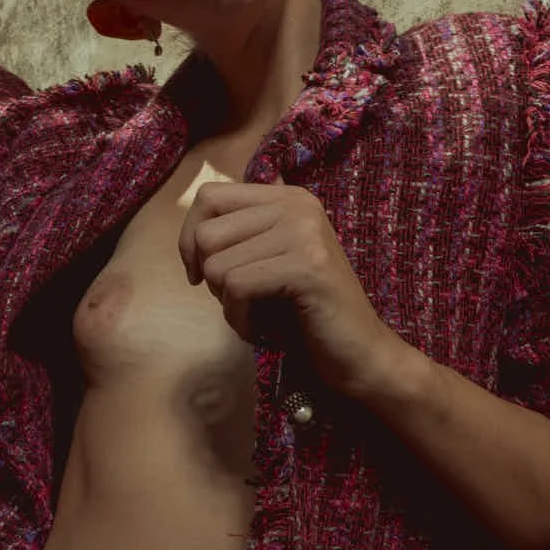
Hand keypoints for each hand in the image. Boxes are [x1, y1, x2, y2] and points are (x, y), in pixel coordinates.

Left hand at [177, 175, 405, 401]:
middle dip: (210, 278)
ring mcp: (304, 233)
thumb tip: (192, 227)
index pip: (209, 197)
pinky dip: (240, 320)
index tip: (201, 274)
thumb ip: (240, 236)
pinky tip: (262, 331)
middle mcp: (298, 205)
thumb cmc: (304, 312)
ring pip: (217, 265)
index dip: (190, 238)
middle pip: (207, 234)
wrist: (359, 352)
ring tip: (257, 317)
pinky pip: (237, 288)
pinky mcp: (306, 266)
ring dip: (227, 304)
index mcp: (288, 198)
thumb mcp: (269, 261)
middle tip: (243, 301)